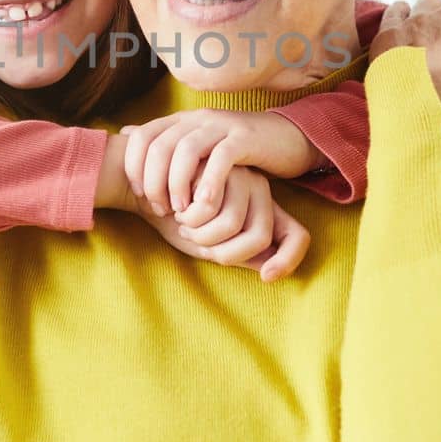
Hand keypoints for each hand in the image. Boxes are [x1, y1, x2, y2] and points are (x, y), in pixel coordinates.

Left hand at [117, 109, 322, 220]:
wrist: (285, 138)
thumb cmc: (236, 152)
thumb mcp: (197, 145)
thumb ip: (165, 141)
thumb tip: (126, 134)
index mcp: (182, 120)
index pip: (142, 137)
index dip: (133, 166)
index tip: (138, 195)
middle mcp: (198, 119)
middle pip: (160, 145)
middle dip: (154, 181)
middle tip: (159, 208)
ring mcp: (222, 126)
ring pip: (187, 150)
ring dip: (177, 183)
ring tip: (181, 209)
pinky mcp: (246, 138)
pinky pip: (222, 157)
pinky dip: (210, 181)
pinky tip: (206, 204)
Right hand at [134, 165, 311, 282]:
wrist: (143, 188)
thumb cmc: (177, 218)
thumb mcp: (209, 245)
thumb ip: (239, 254)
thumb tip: (269, 269)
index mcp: (264, 209)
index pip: (297, 236)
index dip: (289, 261)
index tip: (267, 277)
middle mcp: (259, 189)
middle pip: (259, 236)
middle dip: (222, 251)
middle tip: (198, 240)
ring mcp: (239, 174)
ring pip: (233, 223)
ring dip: (201, 234)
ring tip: (183, 221)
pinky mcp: (215, 164)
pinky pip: (209, 206)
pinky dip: (188, 216)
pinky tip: (175, 206)